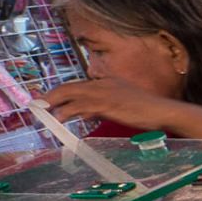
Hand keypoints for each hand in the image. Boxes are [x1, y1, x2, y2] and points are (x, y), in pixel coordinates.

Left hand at [43, 77, 198, 131]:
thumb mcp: (120, 107)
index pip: (78, 85)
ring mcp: (104, 92)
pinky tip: (59, 118)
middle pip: (70, 87)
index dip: (60, 92)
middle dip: (51, 96)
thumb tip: (83, 113)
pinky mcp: (106, 103)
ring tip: (43, 112)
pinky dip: (67, 111)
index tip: (48, 100)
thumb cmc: (146, 111)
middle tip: (38, 105)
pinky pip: (80, 106)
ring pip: (71, 94)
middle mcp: (103, 83)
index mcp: (107, 82)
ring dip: (54, 103)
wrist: (163, 111)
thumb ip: (101, 108)